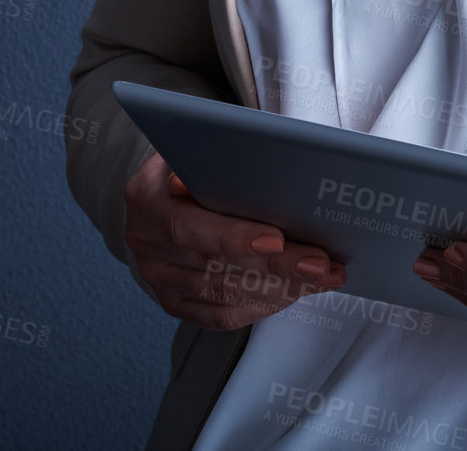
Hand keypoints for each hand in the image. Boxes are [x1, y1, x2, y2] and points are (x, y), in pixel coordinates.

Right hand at [123, 153, 346, 329]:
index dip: (233, 237)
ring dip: (279, 289)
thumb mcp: (201, 149)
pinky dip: (262, 306)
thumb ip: (224, 161)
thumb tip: (273, 167)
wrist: (164, 192)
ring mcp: (158, 277)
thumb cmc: (192, 165)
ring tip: (319, 278)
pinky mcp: (174, 301)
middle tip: (319, 264)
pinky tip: (293, 292)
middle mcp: (146, 242)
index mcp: (146, 198)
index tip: (277, 240)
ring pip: (223, 295)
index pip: (188, 227)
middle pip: (214, 266)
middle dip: (275, 268)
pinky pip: (220, 316)